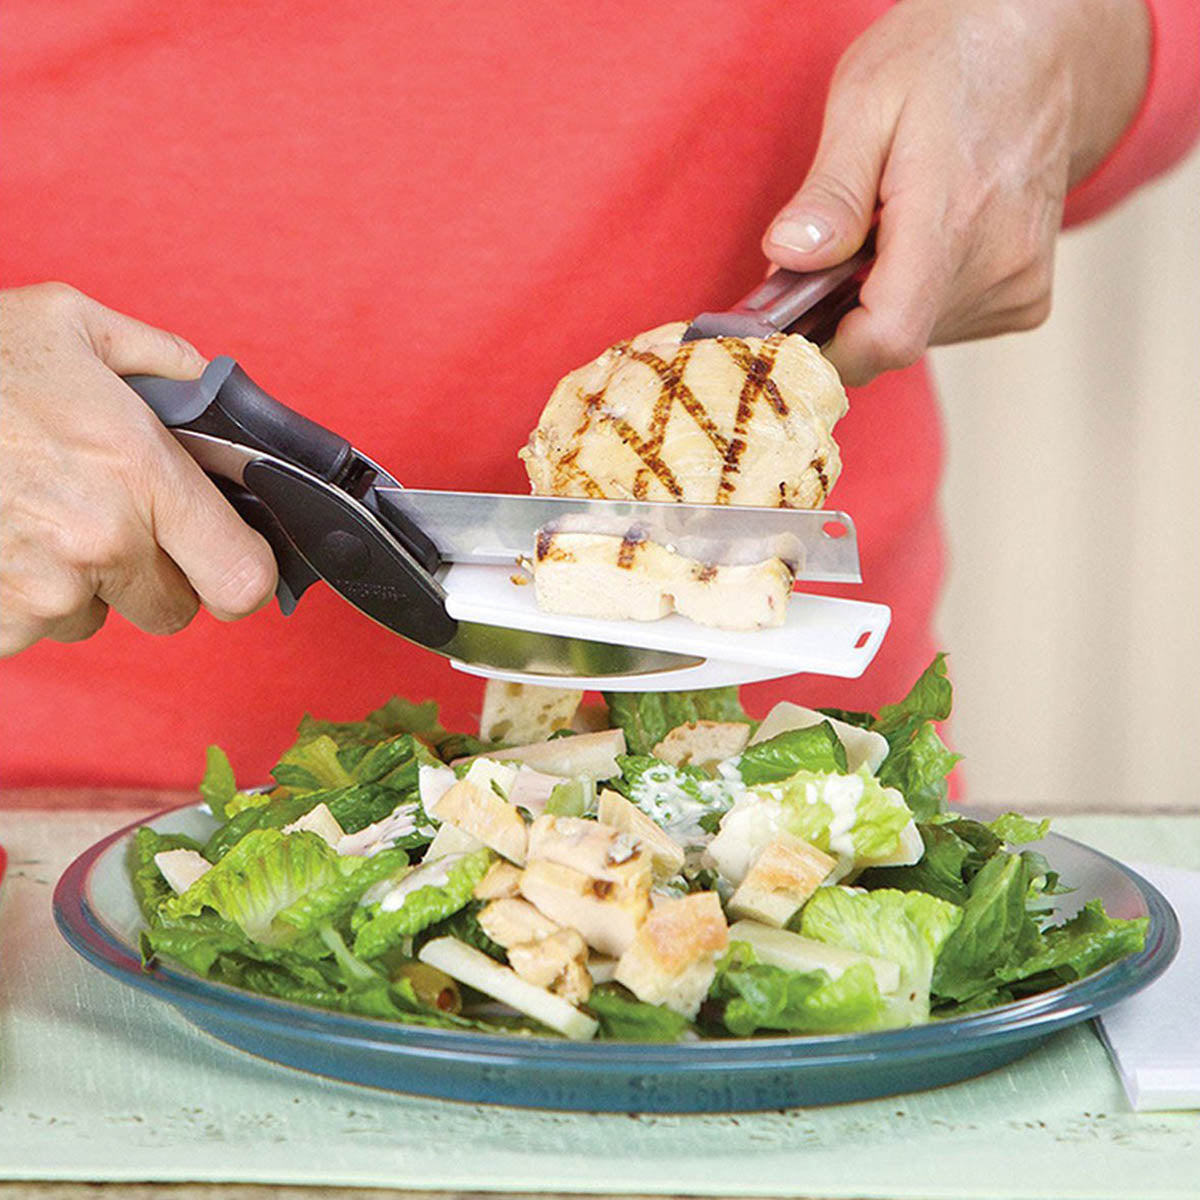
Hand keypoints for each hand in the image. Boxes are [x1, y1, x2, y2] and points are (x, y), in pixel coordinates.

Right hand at [0, 283, 276, 655]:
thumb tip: (213, 390)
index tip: (226, 560)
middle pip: (173, 608)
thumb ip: (166, 361)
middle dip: (155, 574)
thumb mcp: (74, 323)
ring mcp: (43, 589)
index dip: (242, 576)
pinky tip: (3, 542)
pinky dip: (22, 600)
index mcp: (141, 473)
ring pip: (97, 617)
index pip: (241, 578)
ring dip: (82, 584)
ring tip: (38, 517)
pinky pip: (33, 630)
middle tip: (113, 522)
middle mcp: (101, 541)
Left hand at [763, 0, 1150, 385]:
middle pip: (889, 342)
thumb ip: (831, 193)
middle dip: (840, 314)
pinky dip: (916, 299)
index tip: (787, 327)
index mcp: (952, 217)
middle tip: (828, 251)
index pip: (885, 338)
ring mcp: (1020, 285)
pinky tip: (922, 243)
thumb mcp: (866, 101)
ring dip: (878, 302)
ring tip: (883, 231)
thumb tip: (790, 255)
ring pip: (914, 337)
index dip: (825, 350)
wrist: (1041, 47)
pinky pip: (947, 326)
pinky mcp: (1027, 297)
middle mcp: (998, 263)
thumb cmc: (948, 61)